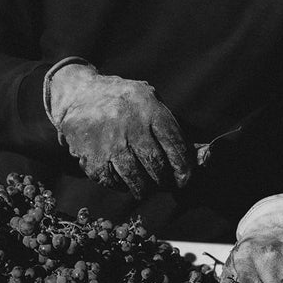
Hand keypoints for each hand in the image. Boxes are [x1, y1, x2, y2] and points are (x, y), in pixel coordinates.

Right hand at [44, 60, 190, 197]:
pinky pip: (113, 183)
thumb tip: (202, 155)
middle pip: (157, 166)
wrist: (79, 94)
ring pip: (137, 180)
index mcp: (148, 108)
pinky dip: (121, 186)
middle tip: (166, 183)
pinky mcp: (93, 158)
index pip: (175, 145)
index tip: (185, 177)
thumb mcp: (148, 98)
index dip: (184, 166)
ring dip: (145, 188)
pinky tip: (123, 179)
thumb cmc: (122, 100)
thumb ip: (170, 124)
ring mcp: (110, 144)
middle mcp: (131, 126)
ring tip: (147, 185)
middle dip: (165, 180)